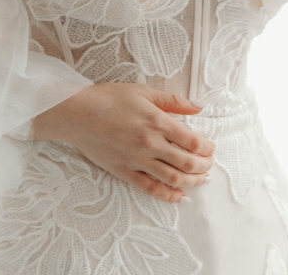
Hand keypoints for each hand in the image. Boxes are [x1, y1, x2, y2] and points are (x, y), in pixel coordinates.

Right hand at [32, 83, 214, 202]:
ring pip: (173, 178)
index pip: (192, 141)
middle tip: (209, 163)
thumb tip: (199, 107)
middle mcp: (149, 144)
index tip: (210, 146)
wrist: (77, 113)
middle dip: (204, 165)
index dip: (206, 147)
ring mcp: (137, 160)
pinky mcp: (125, 172)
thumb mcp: (143, 91)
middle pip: (187, 162)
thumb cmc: (109, 98)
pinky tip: (180, 196)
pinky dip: (169, 195)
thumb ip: (172, 101)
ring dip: (192, 181)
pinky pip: (151, 189)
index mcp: (156, 121)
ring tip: (201, 179)